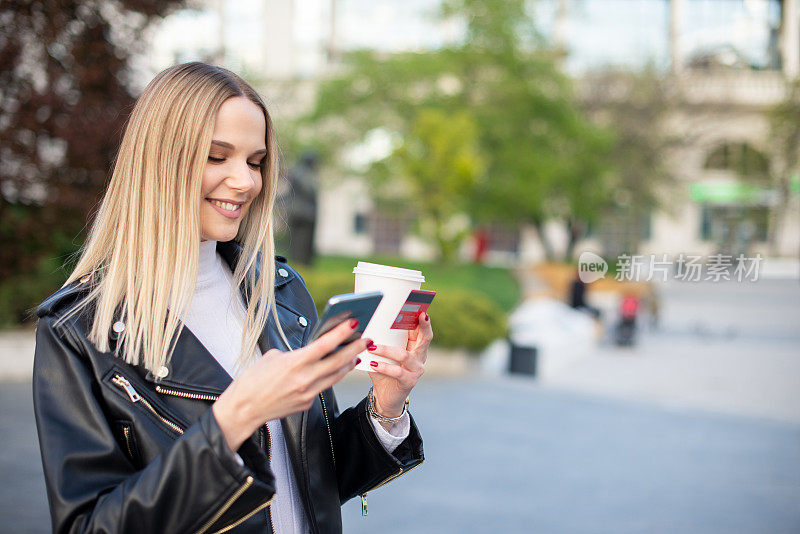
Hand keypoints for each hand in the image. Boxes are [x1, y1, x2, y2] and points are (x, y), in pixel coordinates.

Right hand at [213, 318, 367, 451]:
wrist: (242, 410)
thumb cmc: (252, 381)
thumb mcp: (272, 358)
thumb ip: (294, 353)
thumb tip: (310, 351)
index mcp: (294, 363)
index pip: (325, 345)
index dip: (342, 333)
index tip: (354, 323)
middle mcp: (304, 379)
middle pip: (338, 361)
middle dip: (355, 348)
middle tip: (366, 339)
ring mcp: (307, 394)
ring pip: (336, 376)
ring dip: (348, 364)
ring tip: (356, 354)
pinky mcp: (306, 404)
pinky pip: (323, 388)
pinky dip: (331, 377)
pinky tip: (336, 370)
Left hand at [366, 312, 432, 421]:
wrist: (386, 396)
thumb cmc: (384, 370)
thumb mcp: (383, 352)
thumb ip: (380, 339)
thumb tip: (365, 322)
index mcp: (416, 346)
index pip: (422, 329)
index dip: (422, 318)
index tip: (420, 307)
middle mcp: (420, 356)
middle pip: (425, 338)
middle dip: (423, 325)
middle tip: (419, 314)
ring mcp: (417, 369)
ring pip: (405, 355)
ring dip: (387, 349)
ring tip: (372, 346)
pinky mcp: (410, 381)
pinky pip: (398, 371)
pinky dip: (384, 367)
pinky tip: (373, 364)